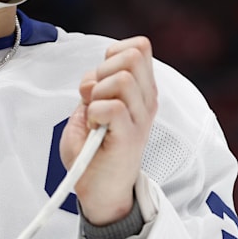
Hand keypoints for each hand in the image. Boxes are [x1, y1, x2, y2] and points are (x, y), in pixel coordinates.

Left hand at [60, 36, 157, 225]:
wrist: (100, 191)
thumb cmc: (94, 151)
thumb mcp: (91, 107)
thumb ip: (95, 86)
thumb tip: (94, 75)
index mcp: (141, 89)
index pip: (139, 46)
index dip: (112, 54)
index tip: (102, 80)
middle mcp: (146, 100)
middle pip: (132, 56)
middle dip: (102, 71)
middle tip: (95, 98)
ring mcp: (141, 118)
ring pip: (121, 78)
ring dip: (97, 94)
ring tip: (94, 116)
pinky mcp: (130, 136)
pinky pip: (112, 107)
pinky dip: (94, 113)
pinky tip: (95, 128)